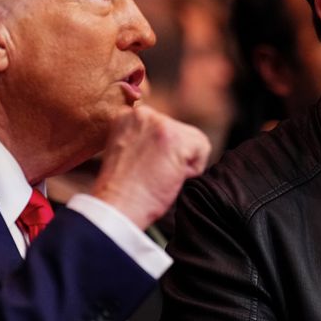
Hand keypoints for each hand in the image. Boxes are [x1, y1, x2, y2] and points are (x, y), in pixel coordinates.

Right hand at [91, 105, 210, 227]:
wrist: (117, 207)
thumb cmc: (122, 188)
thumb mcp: (128, 150)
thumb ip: (145, 137)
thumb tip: (171, 140)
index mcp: (128, 115)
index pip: (164, 127)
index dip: (160, 152)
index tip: (143, 167)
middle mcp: (142, 113)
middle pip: (180, 131)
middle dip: (173, 155)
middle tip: (151, 173)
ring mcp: (159, 123)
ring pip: (193, 139)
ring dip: (183, 161)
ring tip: (158, 175)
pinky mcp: (175, 137)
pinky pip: (203, 148)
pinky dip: (193, 169)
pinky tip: (170, 177)